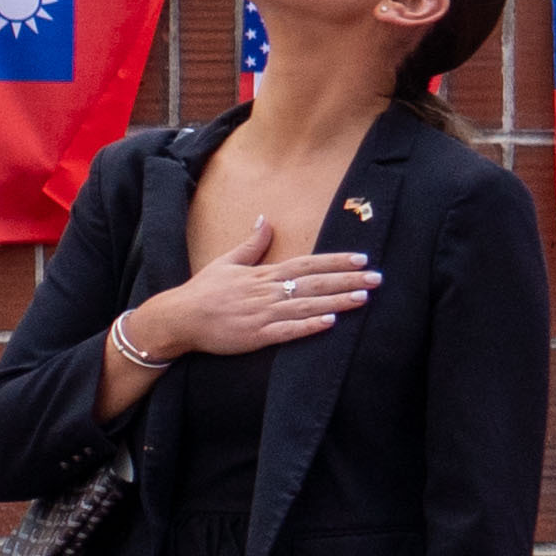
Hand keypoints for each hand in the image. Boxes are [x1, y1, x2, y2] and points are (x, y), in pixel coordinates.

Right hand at [140, 215, 374, 361]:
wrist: (179, 318)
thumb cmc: (203, 291)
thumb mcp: (226, 262)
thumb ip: (252, 244)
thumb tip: (265, 219)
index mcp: (262, 274)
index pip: (306, 263)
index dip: (335, 261)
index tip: (361, 258)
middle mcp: (266, 292)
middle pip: (314, 283)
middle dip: (347, 280)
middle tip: (377, 278)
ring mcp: (262, 314)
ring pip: (306, 305)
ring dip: (336, 301)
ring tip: (363, 297)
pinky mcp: (256, 336)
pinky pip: (287, 330)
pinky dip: (309, 326)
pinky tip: (330, 323)